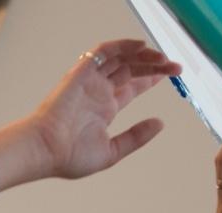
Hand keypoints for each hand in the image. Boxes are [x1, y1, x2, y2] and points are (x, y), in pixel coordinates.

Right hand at [30, 39, 180, 178]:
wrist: (46, 149)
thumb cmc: (69, 156)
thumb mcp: (112, 151)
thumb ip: (136, 137)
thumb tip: (160, 124)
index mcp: (103, 109)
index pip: (131, 86)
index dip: (150, 78)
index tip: (169, 74)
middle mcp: (98, 92)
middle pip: (130, 70)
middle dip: (154, 66)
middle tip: (176, 67)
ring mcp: (90, 80)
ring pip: (121, 59)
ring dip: (143, 56)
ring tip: (164, 59)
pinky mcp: (82, 72)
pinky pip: (104, 51)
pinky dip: (123, 46)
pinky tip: (141, 47)